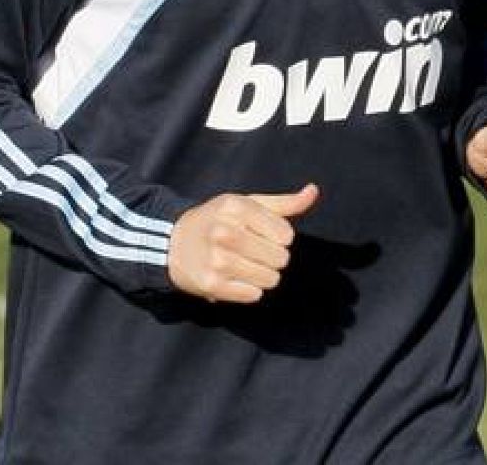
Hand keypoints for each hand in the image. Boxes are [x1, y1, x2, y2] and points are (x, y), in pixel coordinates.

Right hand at [168, 183, 318, 302]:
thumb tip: (313, 192)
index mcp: (237, 207)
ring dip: (265, 275)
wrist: (173, 243)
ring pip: (270, 279)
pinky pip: (253, 295)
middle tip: (254, 251)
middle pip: (281, 258)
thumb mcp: (249, 204)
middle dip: (274, 257)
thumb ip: (285, 203)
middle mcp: (225, 232)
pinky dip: (250, 289)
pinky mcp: (212, 285)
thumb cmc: (219, 220)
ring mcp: (217, 260)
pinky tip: (236, 278)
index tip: (263, 235)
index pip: (286, 235)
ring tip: (247, 265)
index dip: (280, 238)